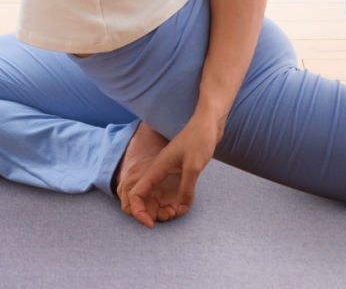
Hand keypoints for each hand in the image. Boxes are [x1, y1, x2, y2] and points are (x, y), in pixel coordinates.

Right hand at [123, 114, 219, 228]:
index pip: (137, 194)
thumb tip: (181, 210)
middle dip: (154, 212)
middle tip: (171, 217)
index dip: (139, 212)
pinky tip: (185, 203)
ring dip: (165, 208)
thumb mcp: (194, 166)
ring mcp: (169, 170)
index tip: (152, 224)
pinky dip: (175, 200)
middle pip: (146, 198)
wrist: (209, 121)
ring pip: (158, 195)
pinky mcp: (179, 170)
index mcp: (157, 168)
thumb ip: (186, 189)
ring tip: (179, 212)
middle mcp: (159, 170)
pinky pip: (170, 190)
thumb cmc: (200, 138)